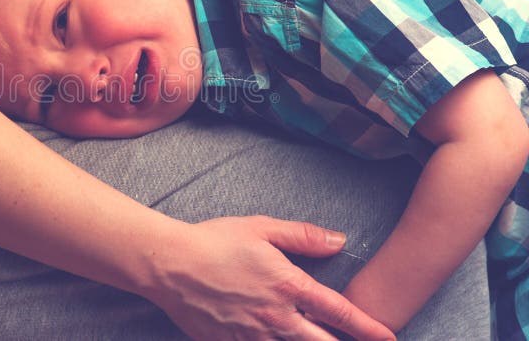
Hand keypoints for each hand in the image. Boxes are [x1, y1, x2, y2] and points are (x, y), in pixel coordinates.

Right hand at [148, 216, 394, 340]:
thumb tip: (340, 240)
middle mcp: (277, 318)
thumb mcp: (261, 229)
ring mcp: (254, 336)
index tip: (389, 337)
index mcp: (289, 286)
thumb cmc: (214, 241)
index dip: (369, 328)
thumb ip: (303, 236)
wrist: (169, 265)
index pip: (340, 312)